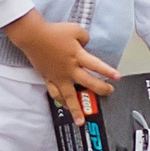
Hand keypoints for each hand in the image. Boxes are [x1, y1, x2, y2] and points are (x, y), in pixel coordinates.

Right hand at [1, 12, 119, 111]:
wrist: (32, 36)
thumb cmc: (52, 32)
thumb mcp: (75, 30)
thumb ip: (84, 38)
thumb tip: (85, 45)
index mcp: (77, 56)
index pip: (96, 65)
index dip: (107, 72)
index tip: (117, 78)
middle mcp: (69, 69)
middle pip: (87, 82)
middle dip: (100, 89)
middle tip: (109, 92)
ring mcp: (58, 76)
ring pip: (69, 96)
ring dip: (76, 109)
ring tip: (80, 120)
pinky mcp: (48, 78)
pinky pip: (55, 93)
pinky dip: (60, 101)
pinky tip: (64, 106)